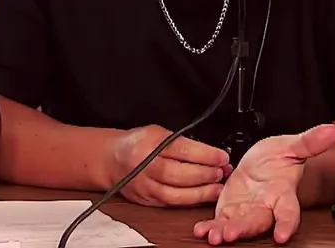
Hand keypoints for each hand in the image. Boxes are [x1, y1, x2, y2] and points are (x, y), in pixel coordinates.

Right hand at [106, 125, 230, 207]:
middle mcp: (146, 166)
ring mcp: (145, 186)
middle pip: (178, 174)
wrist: (112, 159)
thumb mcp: (158, 132)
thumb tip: (210, 153)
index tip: (222, 157)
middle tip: (221, 172)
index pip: (182, 150)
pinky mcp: (146, 200)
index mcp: (150, 143)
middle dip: (205, 174)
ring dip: (200, 192)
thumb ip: (181, 141)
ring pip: (175, 194)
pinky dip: (189, 201)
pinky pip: (170, 204)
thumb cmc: (138, 143)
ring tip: (217, 188)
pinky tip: (202, 196)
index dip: (205, 155)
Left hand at [194, 123, 334, 244]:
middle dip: (245, 229)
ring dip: (226, 232)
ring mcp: (247, 211)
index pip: (288, 211)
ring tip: (214, 236)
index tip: (283, 235)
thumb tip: (331, 131)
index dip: (287, 224)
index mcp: (283, 193)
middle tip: (232, 233)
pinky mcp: (230, 212)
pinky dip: (210, 227)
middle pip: (258, 222)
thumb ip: (309, 141)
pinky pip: (220, 222)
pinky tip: (201, 231)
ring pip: (238, 225)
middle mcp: (266, 207)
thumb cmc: (279, 159)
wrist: (263, 165)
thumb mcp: (292, 146)